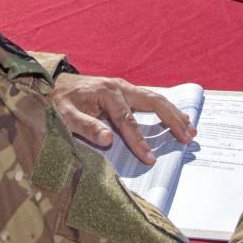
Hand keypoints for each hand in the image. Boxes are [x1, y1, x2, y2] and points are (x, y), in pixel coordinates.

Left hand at [52, 74, 194, 164]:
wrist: (53, 84)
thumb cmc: (58, 101)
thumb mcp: (64, 116)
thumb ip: (86, 127)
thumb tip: (108, 139)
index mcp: (107, 93)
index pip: (127, 120)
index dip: (139, 141)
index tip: (150, 159)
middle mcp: (120, 87)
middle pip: (153, 102)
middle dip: (171, 120)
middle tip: (187, 138)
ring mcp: (124, 87)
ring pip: (155, 99)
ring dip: (174, 113)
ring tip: (190, 129)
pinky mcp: (125, 92)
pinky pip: (150, 99)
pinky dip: (166, 109)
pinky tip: (177, 118)